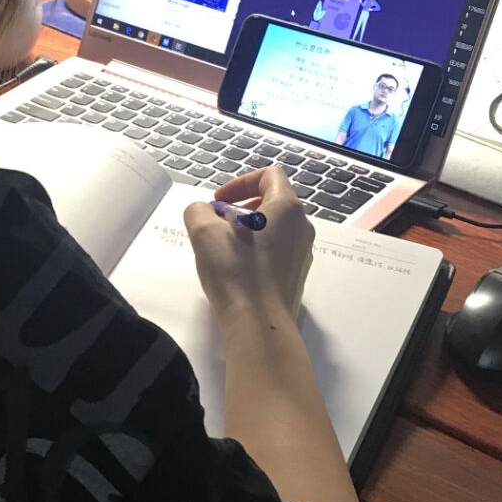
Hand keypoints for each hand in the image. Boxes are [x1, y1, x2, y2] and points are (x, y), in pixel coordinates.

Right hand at [183, 166, 314, 322]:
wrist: (259, 325)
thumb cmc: (235, 272)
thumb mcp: (204, 232)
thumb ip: (199, 210)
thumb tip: (205, 213)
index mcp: (287, 208)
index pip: (269, 176)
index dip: (240, 182)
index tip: (218, 202)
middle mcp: (302, 227)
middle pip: (272, 202)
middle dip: (240, 207)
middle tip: (217, 223)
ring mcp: (302, 254)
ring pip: (274, 228)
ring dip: (247, 230)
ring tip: (223, 248)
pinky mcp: (296, 277)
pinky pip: (276, 251)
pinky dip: (256, 250)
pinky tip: (236, 270)